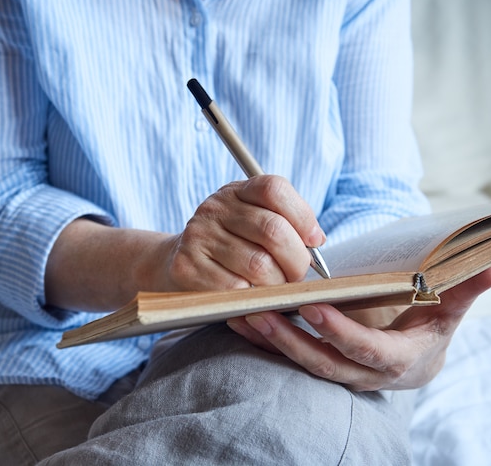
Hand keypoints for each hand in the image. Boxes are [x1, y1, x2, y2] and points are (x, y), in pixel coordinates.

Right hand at [46, 175, 324, 311]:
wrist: (174, 264)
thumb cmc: (229, 248)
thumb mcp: (252, 224)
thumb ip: (286, 224)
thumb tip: (316, 240)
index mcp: (236, 192)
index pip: (274, 189)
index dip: (303, 216)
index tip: (314, 241)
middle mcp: (214, 208)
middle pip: (273, 230)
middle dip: (297, 261)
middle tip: (297, 277)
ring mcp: (197, 236)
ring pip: (259, 266)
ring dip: (277, 286)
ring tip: (276, 290)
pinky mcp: (186, 268)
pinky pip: (235, 290)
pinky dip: (252, 300)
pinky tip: (252, 300)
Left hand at [227, 266, 490, 389]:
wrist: (413, 361)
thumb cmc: (431, 330)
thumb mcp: (449, 313)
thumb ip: (465, 290)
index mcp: (397, 360)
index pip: (365, 349)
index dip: (339, 330)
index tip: (312, 306)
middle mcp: (364, 373)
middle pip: (323, 361)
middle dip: (290, 338)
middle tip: (260, 310)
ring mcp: (340, 373)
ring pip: (299, 362)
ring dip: (268, 340)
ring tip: (242, 313)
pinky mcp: (321, 365)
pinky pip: (288, 357)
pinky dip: (263, 340)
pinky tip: (240, 319)